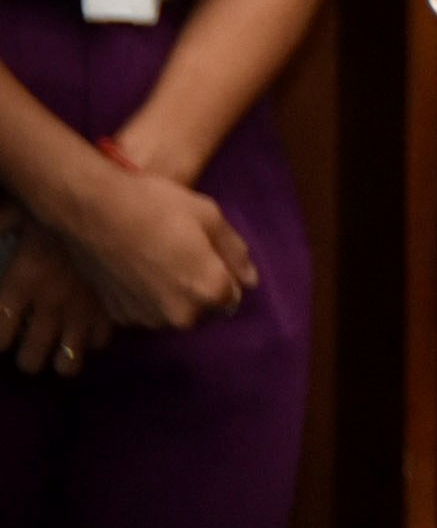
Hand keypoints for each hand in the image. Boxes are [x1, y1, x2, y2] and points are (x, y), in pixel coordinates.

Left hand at [0, 217, 114, 375]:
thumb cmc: (64, 202)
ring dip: (60, 359)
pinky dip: (95, 338)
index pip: (0, 334)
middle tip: (30, 346)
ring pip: (68, 362)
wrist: (119, 199)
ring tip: (60, 350)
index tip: (4, 334)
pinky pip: (102, 341)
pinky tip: (92, 327)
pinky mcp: (117, 304)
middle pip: (30, 359)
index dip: (0, 339)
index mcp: (23, 283)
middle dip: (27, 356)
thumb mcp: (17, 208)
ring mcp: (86, 310)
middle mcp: (51, 306)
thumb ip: (2, 225)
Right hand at [51, 159, 256, 330]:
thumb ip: (235, 252)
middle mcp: (181, 315)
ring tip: (157, 258)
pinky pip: (147, 310)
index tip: (207, 253)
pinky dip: (147, 296)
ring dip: (173, 293)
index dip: (224, 273)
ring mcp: (147, 320)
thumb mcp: (210, 217)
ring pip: (174, 310)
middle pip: (203, 307)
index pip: (232, 296)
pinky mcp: (120, 317)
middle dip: (200, 286)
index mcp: (208, 290)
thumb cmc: (158, 207)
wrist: (94, 210)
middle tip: (182, 252)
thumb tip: (250, 281)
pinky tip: (136, 269)